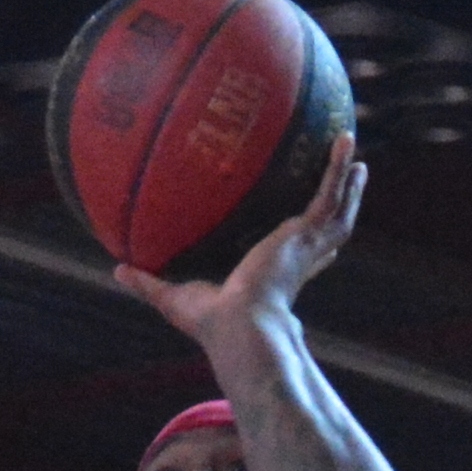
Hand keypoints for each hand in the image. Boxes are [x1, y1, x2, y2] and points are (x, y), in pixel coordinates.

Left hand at [115, 134, 359, 343]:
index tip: (313, 238)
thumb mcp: (175, 298)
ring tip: (354, 153)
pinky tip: (346, 142)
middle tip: (345, 185)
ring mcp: (306, 247)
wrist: (240, 328)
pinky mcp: (307, 235)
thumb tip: (117, 269)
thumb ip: (149, 282)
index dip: (309, 251)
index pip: (300, 262)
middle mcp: (296, 261)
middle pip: (325, 231)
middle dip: (338, 207)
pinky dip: (339, 169)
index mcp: (276, 278)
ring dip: (348, 182)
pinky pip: (329, 194)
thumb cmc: (213, 325)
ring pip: (337, 210)